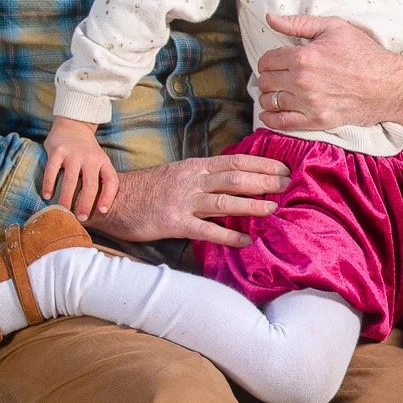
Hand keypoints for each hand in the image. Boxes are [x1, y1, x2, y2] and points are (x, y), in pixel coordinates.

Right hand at [41, 117, 119, 218]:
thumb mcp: (99, 161)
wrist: (73, 126)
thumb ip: (99, 177)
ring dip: (66, 198)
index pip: (111, 181)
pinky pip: (52, 171)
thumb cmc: (87, 151)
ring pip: (70, 180)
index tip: (102, 211)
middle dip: (86, 203)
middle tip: (81, 218)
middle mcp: (90, 158)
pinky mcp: (57, 151)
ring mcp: (73, 154)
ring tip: (63, 211)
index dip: (108, 197)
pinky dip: (49, 184)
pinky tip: (47, 196)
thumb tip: (98, 207)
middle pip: (90, 184)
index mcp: (103, 162)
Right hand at [91, 153, 291, 247]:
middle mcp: (193, 180)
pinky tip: (245, 241)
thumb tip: (237, 179)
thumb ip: (206, 176)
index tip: (284, 167)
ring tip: (273, 209)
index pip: (236, 161)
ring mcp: (184, 202)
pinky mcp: (174, 223)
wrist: (115, 199)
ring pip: (225, 201)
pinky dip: (228, 236)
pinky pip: (206, 231)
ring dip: (252, 205)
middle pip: (236, 178)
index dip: (262, 163)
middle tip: (287, 185)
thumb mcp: (180, 174)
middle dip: (265, 180)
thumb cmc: (151, 188)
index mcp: (196, 167)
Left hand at [254, 14, 402, 133]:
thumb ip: (299, 23)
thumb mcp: (334, 27)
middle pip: (265, 81)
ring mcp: (309, 103)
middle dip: (268, 77)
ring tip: (278, 92)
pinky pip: (281, 123)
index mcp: (304, 56)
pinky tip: (272, 111)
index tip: (275, 62)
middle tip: (277, 76)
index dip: (268, 60)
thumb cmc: (364, 53)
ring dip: (269, 96)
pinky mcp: (317, 121)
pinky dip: (270, 118)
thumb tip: (269, 18)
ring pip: (269, 101)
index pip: (267, 60)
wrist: (388, 85)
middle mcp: (303, 81)